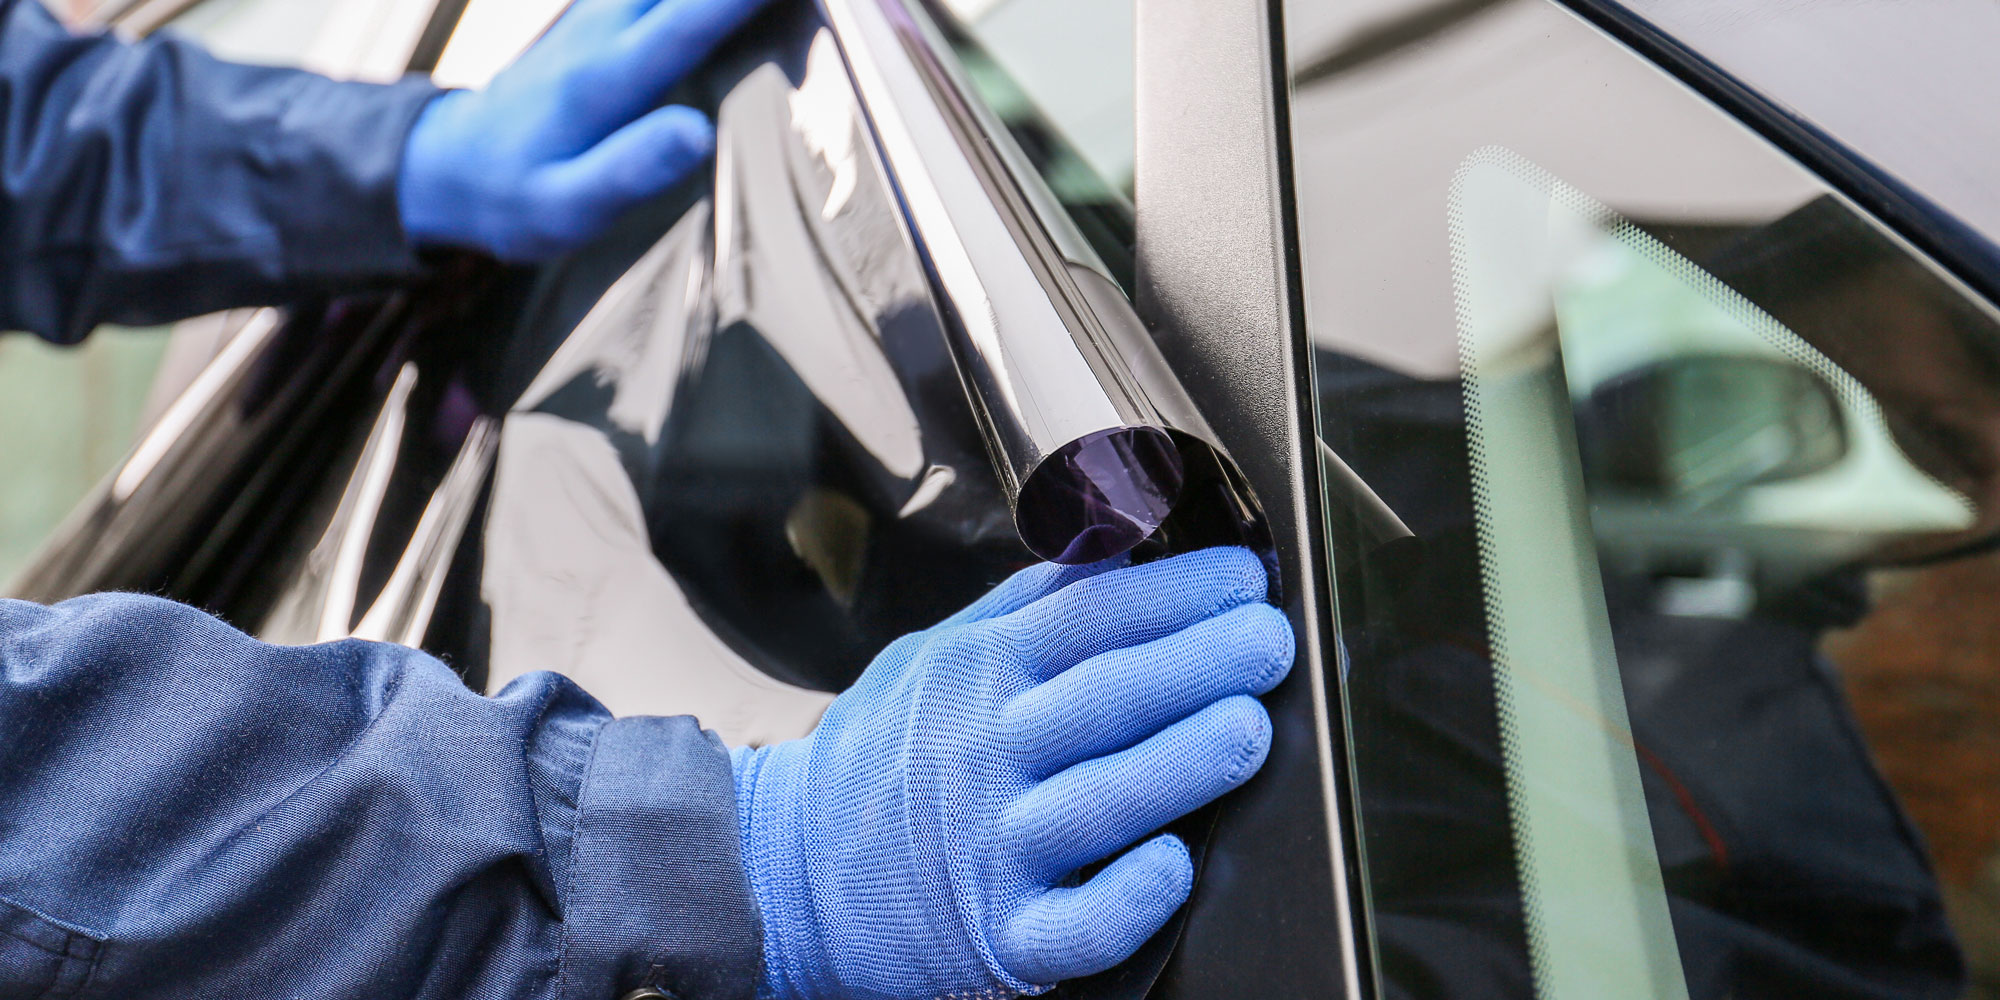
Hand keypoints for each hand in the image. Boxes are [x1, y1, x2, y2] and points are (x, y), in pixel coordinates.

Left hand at [398, 0, 768, 260]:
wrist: (451, 166)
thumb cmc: (513, 196)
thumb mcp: (564, 208)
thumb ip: (629, 169)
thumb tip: (696, 131)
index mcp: (601, 82)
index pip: (687, 23)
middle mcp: (601, 32)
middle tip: (809, 2)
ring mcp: (599, 16)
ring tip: (772, 4)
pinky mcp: (602, 15)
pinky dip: (696, 0)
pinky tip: (724, 6)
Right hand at [730, 547, 1294, 999]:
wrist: (786, 871)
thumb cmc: (882, 757)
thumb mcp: (935, 653)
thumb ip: (1027, 602)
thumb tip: (1119, 539)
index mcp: (977, 675)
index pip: (1089, 617)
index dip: (1175, 592)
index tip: (1243, 579)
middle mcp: (985, 755)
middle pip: (1106, 697)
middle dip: (1200, 661)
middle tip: (1268, 640)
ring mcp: (992, 848)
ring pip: (1103, 802)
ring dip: (1184, 762)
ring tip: (1247, 726)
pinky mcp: (1001, 937)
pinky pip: (1076, 925)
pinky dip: (1129, 896)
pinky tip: (1175, 863)